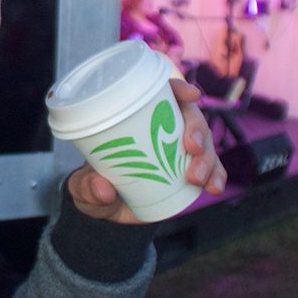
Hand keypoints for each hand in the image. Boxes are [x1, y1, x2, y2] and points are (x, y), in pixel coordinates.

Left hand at [66, 79, 226, 223]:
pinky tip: (214, 187)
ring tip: (196, 177)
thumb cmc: (92, 184)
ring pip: (205, 143)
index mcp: (136, 117)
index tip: (190, 95)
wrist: (105, 209)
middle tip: (191, 148)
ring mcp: (178, 150)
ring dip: (207, 157)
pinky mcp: (189, 172)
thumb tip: (103, 189)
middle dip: (196, 129)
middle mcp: (162, 128)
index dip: (178, 88)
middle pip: (189, 116)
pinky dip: (216, 175)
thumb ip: (86, 186)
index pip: (161, 93)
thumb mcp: (81, 184)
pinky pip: (211, 169)